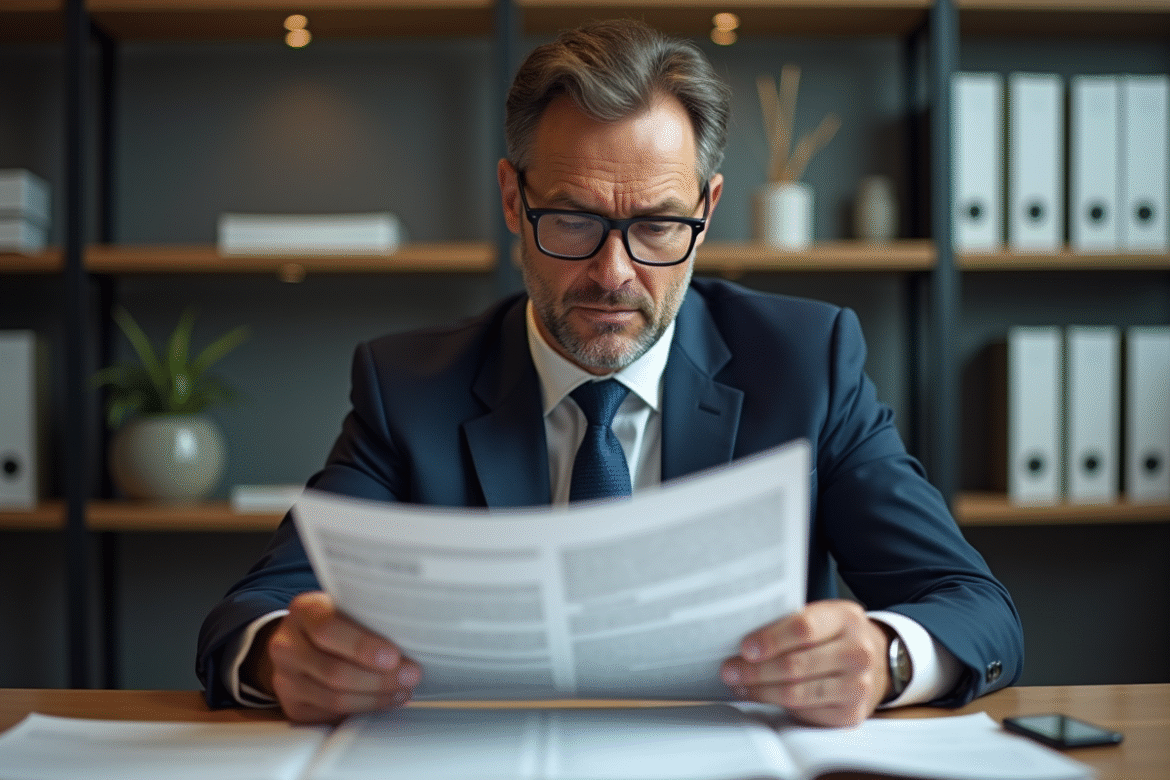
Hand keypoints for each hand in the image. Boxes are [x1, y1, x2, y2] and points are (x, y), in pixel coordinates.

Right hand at [248, 591, 421, 722]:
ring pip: (334, 698)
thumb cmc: (335, 620)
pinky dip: (363, 709)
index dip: (362, 646)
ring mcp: (286, 678)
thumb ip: (367, 615)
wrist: (298, 641)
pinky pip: (330, 714)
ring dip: (375, 698)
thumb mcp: (344, 606)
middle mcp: (286, 645)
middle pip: (334, 671)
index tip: (393, 656)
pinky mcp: (293, 706)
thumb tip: (413, 632)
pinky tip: (384, 700)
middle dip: (379, 678)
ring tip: (403, 691)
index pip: (327, 630)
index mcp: (303, 611)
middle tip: (411, 675)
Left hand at [720, 599, 890, 726]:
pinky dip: (777, 706)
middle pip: (796, 665)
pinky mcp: (850, 714)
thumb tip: (742, 636)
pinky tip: (760, 697)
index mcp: (846, 619)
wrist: (875, 662)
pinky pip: (805, 712)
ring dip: (760, 691)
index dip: (770, 639)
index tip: (744, 648)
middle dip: (755, 670)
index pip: (804, 628)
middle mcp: (857, 652)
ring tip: (738, 685)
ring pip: (796, 693)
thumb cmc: (833, 635)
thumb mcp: (821, 616)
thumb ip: (790, 622)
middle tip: (729, 671)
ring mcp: (857, 686)